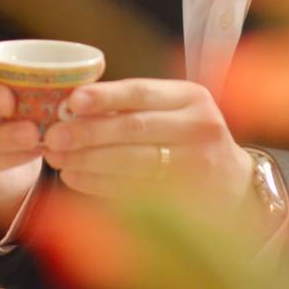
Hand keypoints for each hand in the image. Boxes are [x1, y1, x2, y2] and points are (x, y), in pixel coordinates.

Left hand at [41, 78, 252, 204]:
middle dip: (88, 132)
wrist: (235, 186)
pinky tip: (75, 178)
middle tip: (53, 136)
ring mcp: (196, 165)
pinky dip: (100, 183)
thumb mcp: (173, 112)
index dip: (105, 96)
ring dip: (88, 160)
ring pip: (132, 161)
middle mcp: (199, 126)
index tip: (72, 100)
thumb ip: (132, 106)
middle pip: (134, 128)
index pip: (141, 91)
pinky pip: (135, 189)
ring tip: (58, 159)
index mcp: (190, 97)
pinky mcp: (187, 198)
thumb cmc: (189, 140)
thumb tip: (72, 107)